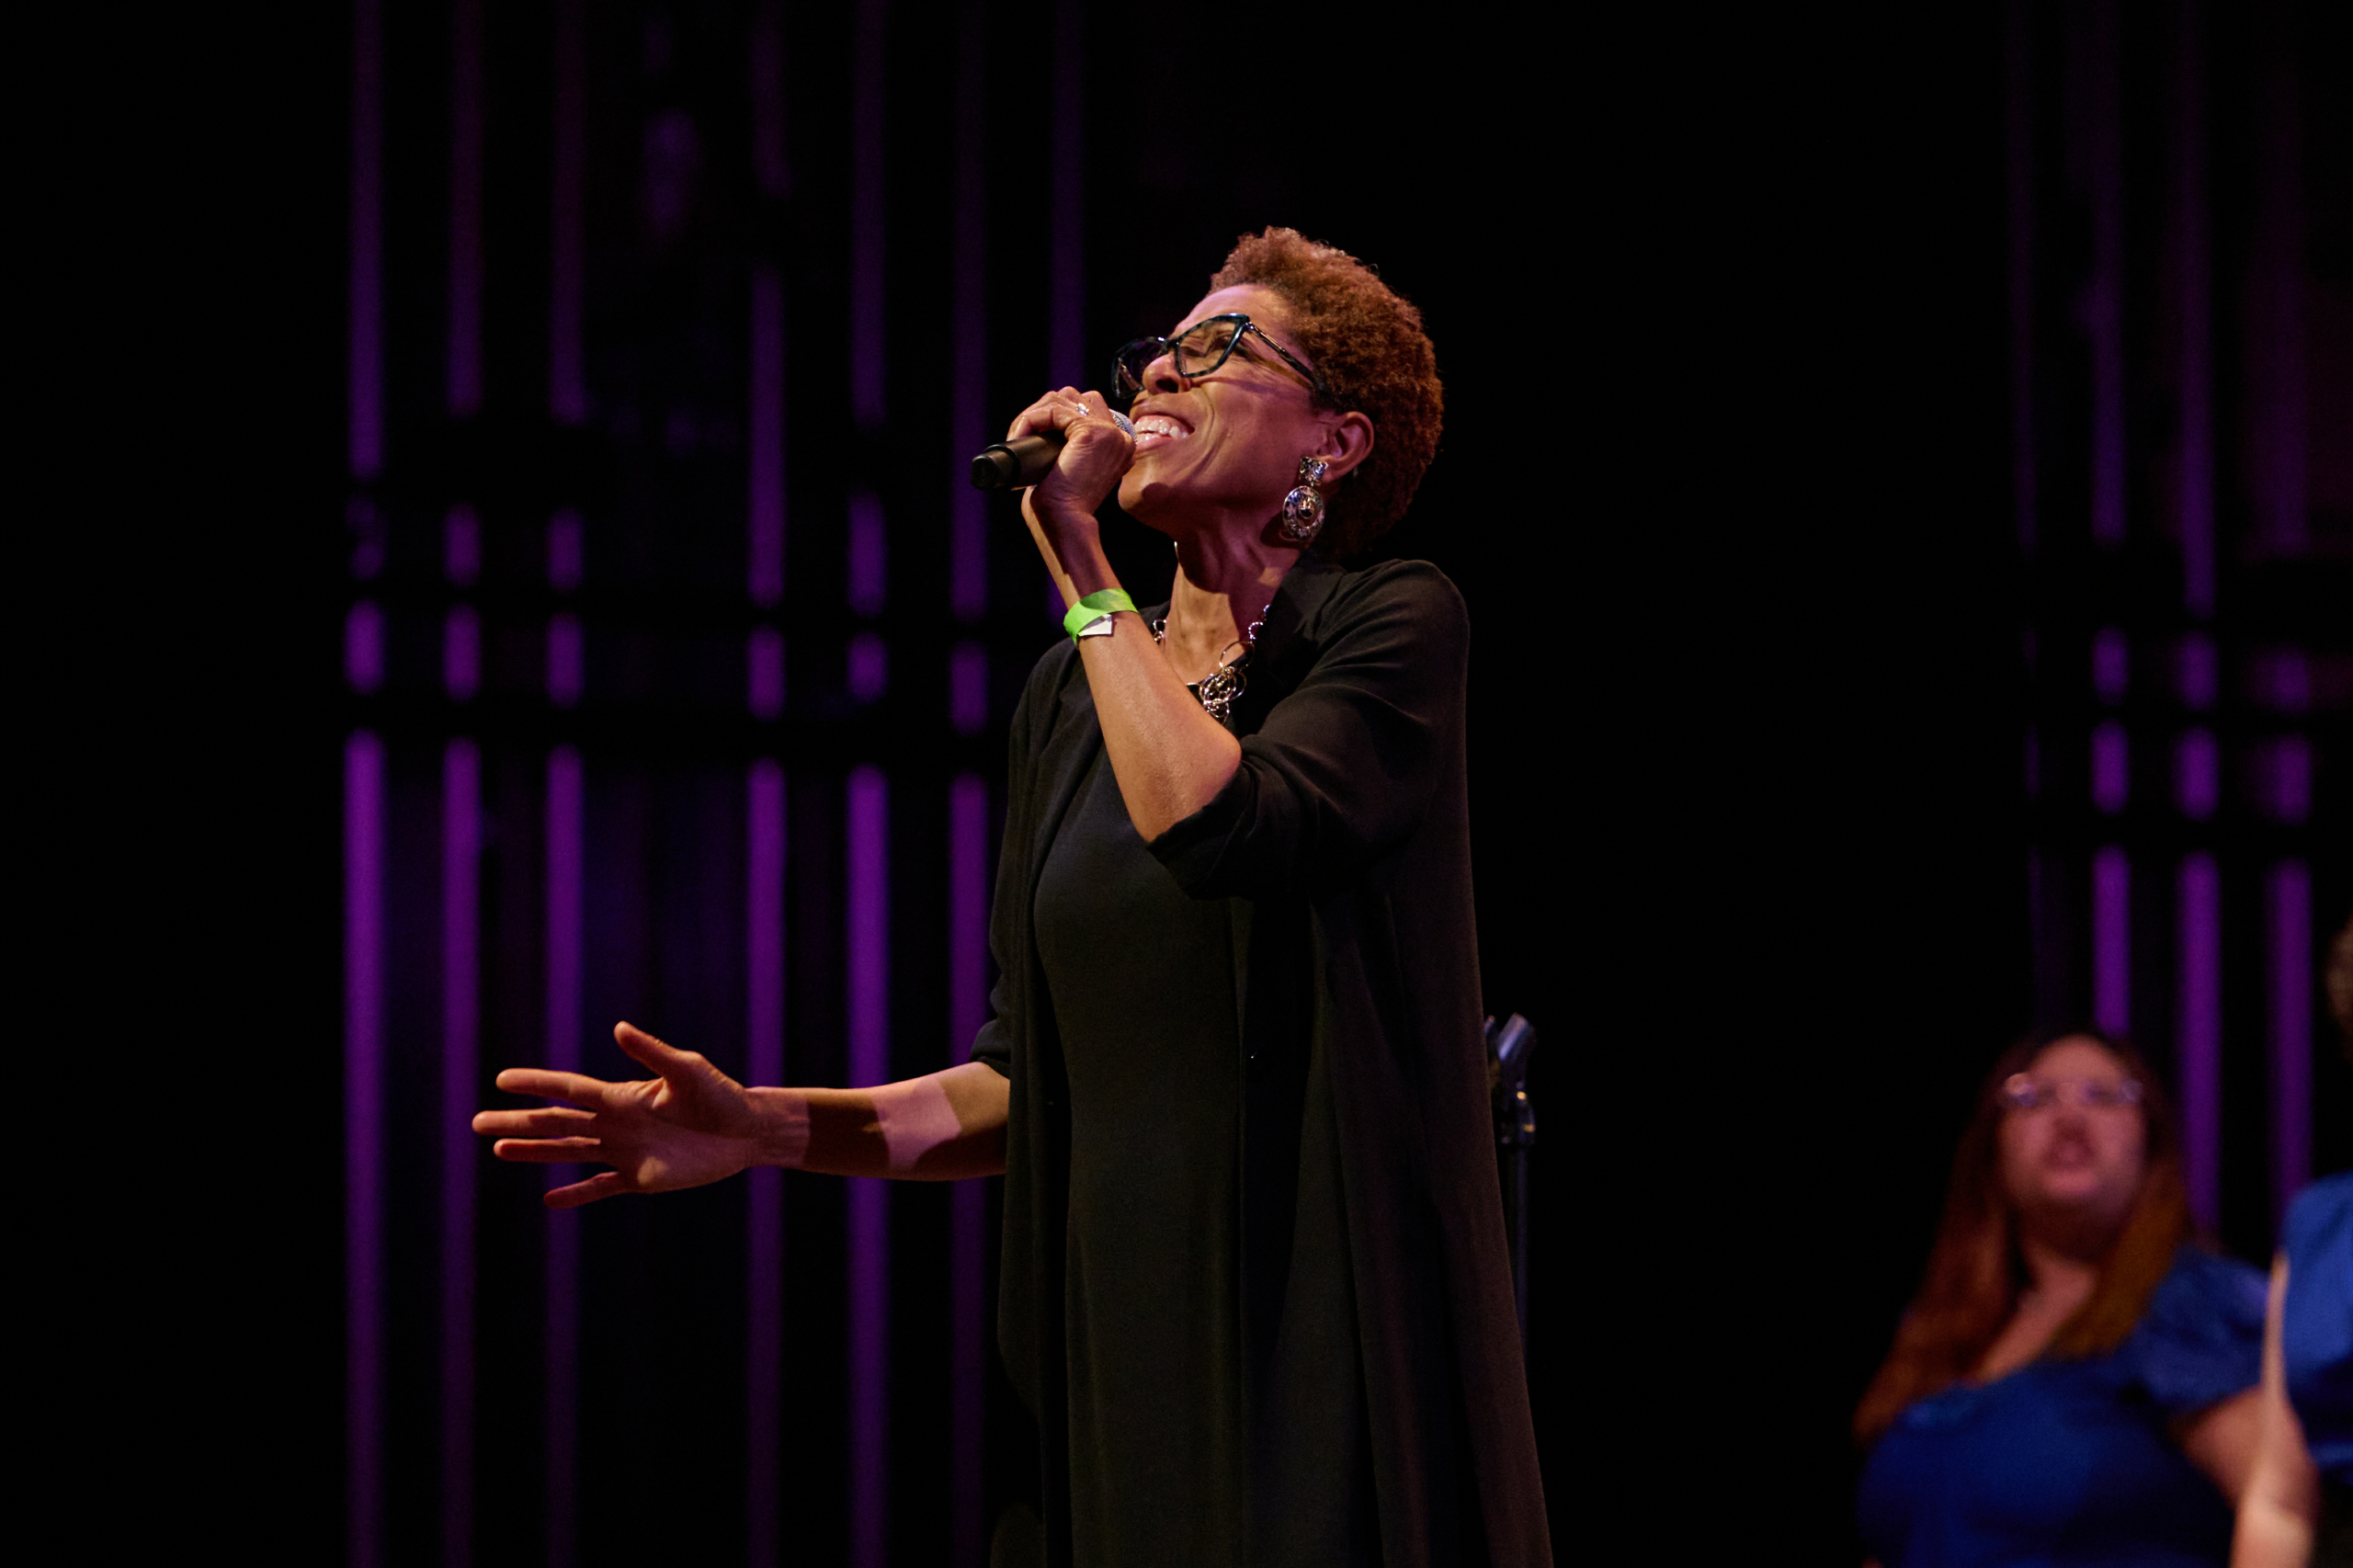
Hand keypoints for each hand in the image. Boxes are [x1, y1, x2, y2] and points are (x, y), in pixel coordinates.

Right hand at [472, 1022, 802, 1207]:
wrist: (746, 1131)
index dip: (536, 1084)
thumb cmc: (721, 1095)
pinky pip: (600, 1188)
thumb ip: (653, 1054)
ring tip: (498, 1150)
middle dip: (517, 1123)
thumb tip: (619, 1029)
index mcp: (623, 1096)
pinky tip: (548, 1200)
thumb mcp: (688, 1071)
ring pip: (569, 1153)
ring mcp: (625, 1152)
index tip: (502, 1079)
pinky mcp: (641, 1179)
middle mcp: (616, 1123)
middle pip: (556, 1124)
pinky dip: (576, 1194)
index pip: (569, 1090)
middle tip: (477, 1122)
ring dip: (534, 1153)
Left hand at [1007, 386, 1133, 542]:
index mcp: (1118, 445)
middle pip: (1076, 397)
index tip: (1032, 438)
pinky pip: (1053, 409)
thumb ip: (1070, 445)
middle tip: (1023, 437)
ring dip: (1034, 414)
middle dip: (1044, 410)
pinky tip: (1020, 436)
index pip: (1086, 408)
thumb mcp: (1070, 467)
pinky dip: (1030, 419)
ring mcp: (1109, 433)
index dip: (1053, 416)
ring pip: (1063, 398)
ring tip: (1019, 438)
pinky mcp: (1092, 432)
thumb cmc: (1060, 504)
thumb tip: (1043, 421)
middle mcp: (1119, 436)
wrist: (1064, 523)